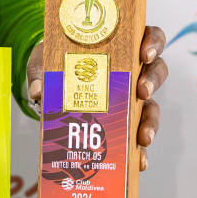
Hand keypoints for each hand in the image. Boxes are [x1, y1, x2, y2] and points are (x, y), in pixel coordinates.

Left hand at [28, 26, 168, 170]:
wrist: (49, 82)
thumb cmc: (55, 61)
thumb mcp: (44, 59)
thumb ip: (40, 70)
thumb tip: (39, 91)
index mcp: (120, 45)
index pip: (149, 36)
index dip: (153, 43)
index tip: (144, 54)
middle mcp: (132, 69)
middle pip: (157, 70)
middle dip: (153, 81)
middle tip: (142, 90)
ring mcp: (132, 96)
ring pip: (152, 106)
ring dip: (151, 122)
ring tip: (143, 137)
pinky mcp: (126, 121)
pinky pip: (139, 133)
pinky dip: (141, 149)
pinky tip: (138, 161)